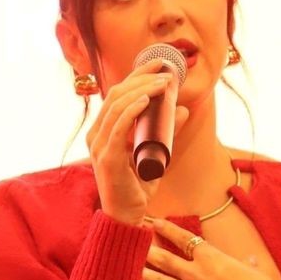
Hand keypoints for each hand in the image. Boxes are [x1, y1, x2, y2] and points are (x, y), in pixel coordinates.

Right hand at [87, 64, 190, 226]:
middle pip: (117, 94)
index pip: (118, 93)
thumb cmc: (137, 186)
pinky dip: (131, 111)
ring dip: (142, 91)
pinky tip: (146, 101)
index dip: (138, 74)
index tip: (161, 63)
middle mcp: (97, 134)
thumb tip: (183, 110)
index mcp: (104, 130)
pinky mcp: (106, 159)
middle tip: (167, 71)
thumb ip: (166, 132)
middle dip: (142, 77)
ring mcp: (99, 146)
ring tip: (164, 84)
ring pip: (118, 106)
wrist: (127, 216)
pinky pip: (117, 128)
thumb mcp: (155, 153)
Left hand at [136, 217, 280, 279]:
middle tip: (131, 245)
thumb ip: (245, 263)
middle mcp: (194, 272)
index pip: (182, 238)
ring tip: (126, 270)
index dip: (166, 230)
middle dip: (145, 251)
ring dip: (140, 275)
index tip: (154, 223)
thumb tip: (251, 260)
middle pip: (162, 258)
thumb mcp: (253, 270)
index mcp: (210, 256)